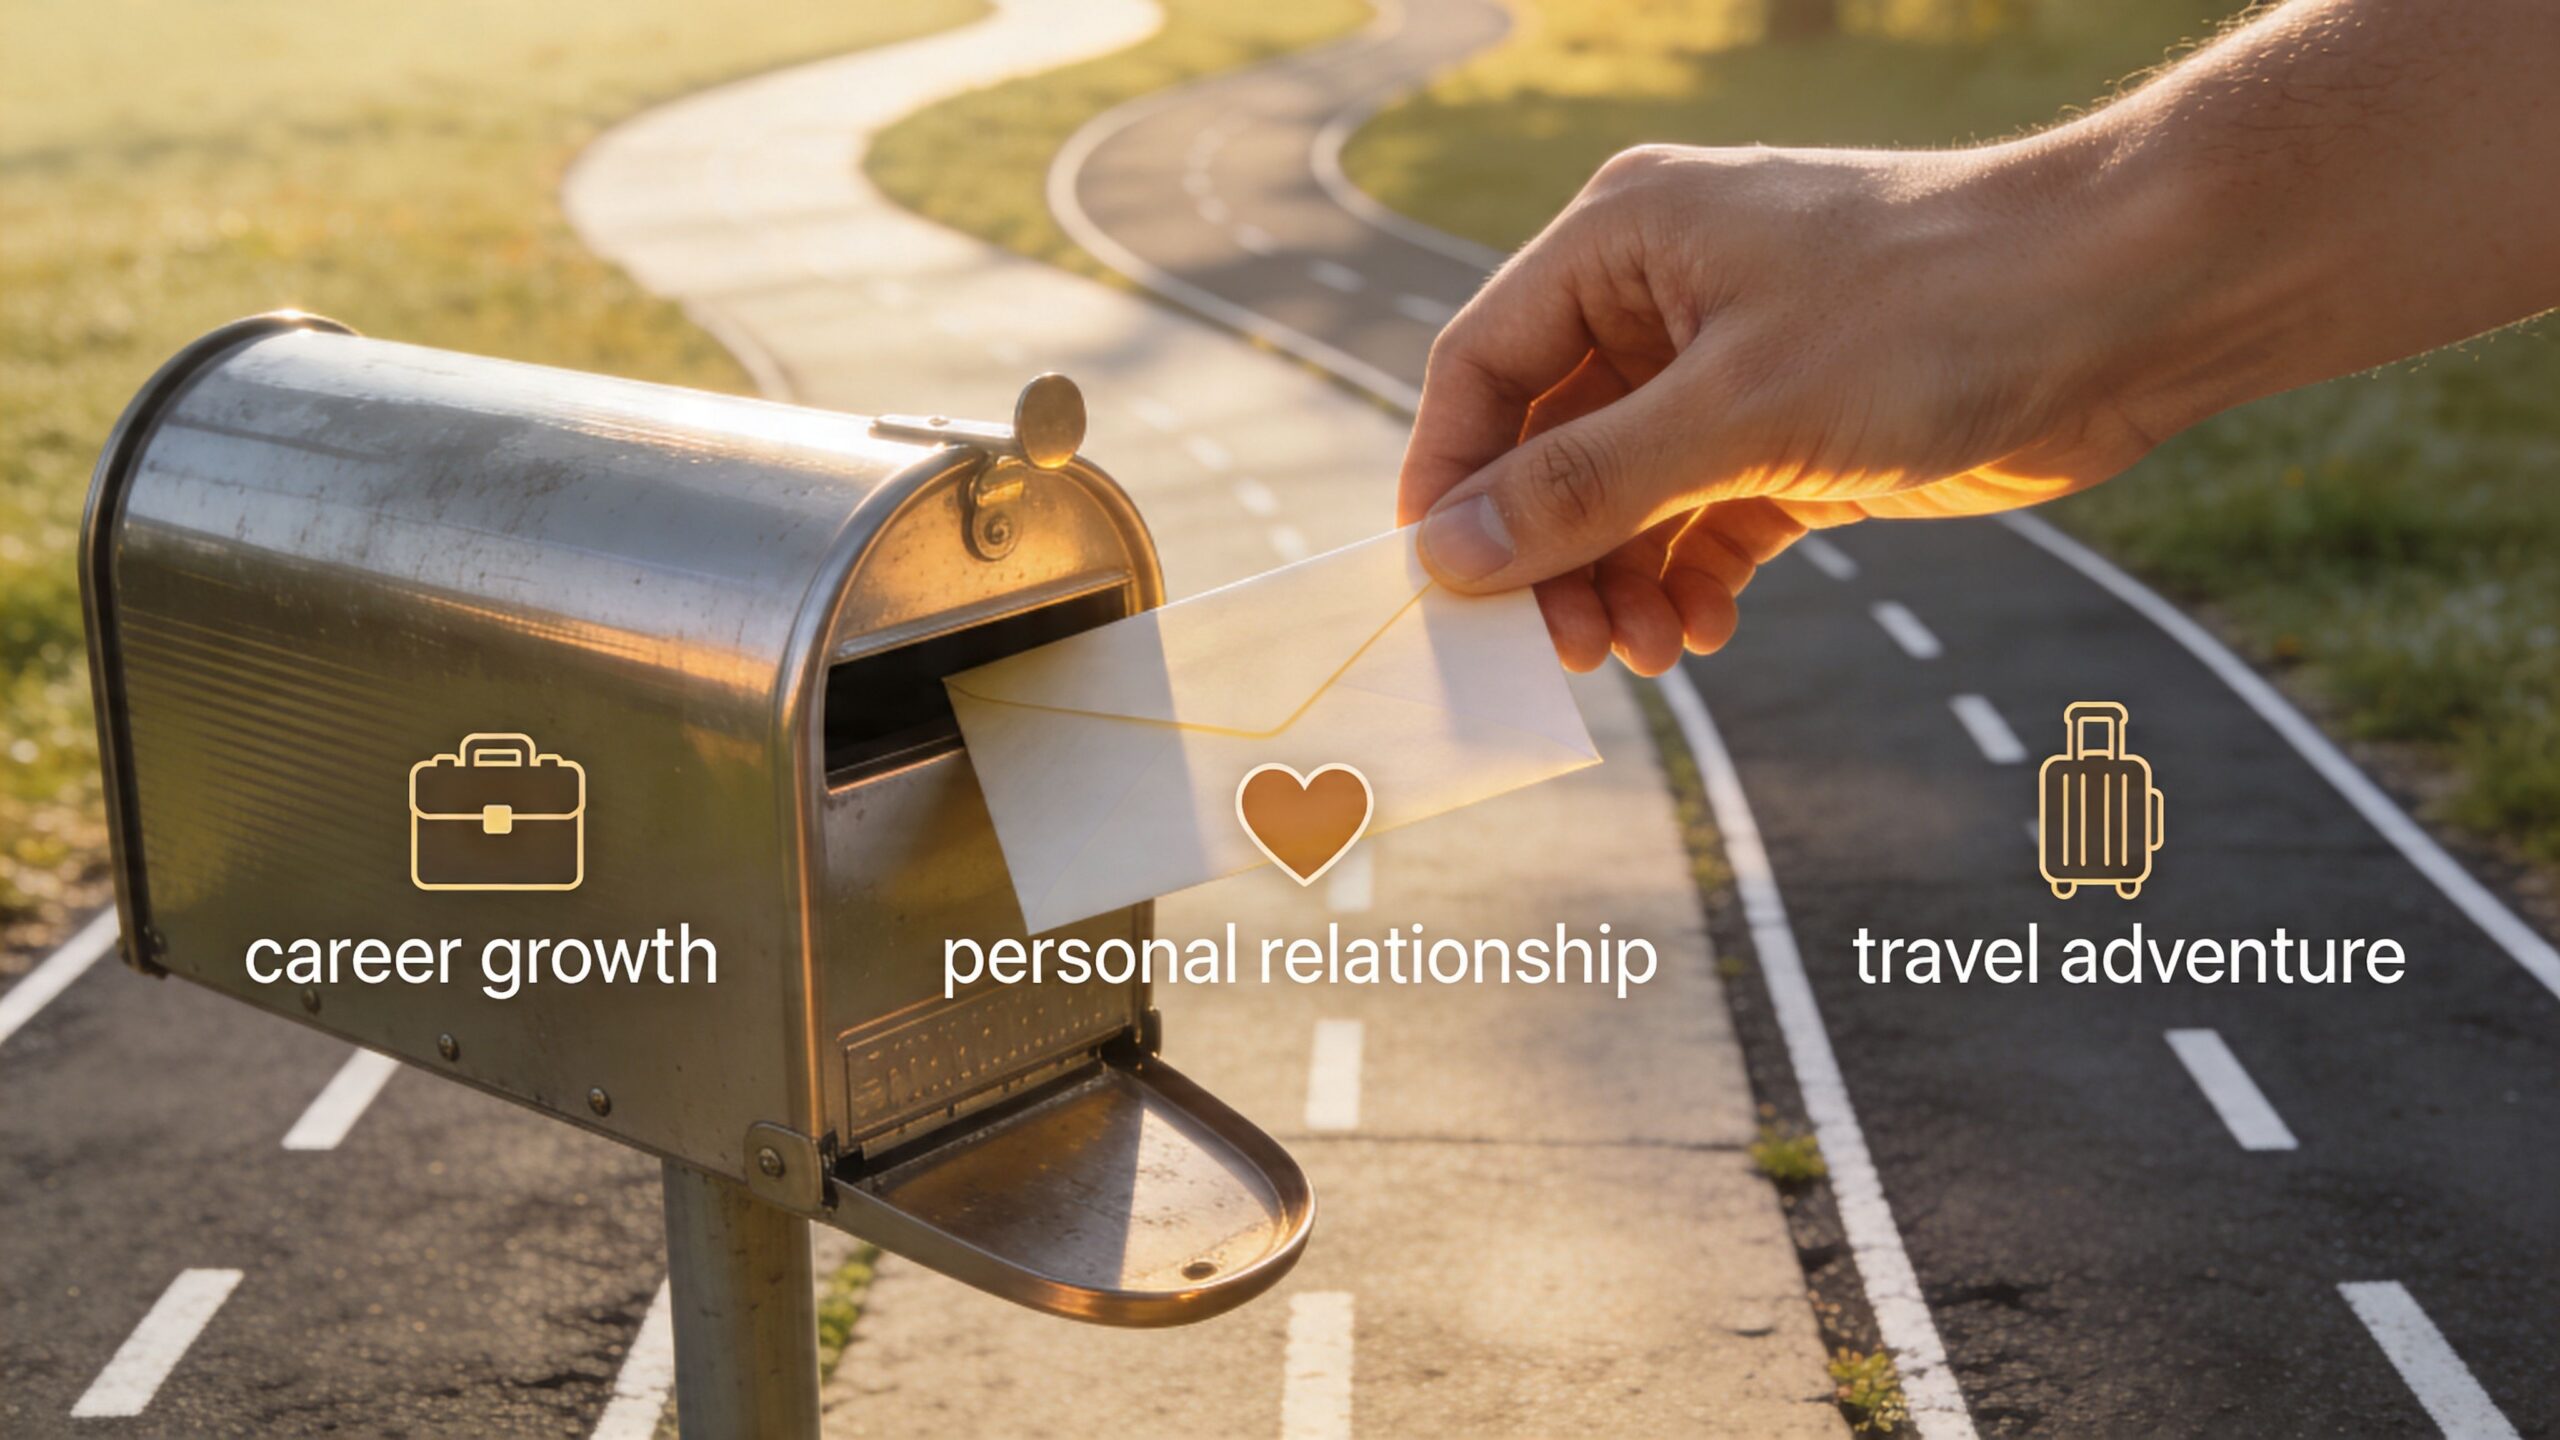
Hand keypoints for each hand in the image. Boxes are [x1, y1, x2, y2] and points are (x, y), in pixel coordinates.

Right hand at [1397, 142, 2162, 674]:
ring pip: (1626, 495)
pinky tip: (1706, 632)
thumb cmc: (1932, 312)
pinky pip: (1704, 519)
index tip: (1443, 588)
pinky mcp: (1797, 432)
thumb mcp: (1737, 409)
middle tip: (1564, 651)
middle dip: (1551, 555)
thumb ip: (1585, 486)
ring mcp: (1734, 366)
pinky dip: (1693, 580)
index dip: (1451, 479)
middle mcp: (1663, 298)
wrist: (2131, 304)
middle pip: (1549, 445)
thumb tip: (1448, 555)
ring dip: (1623, 582)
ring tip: (1649, 654)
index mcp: (1623, 241)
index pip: (1484, 366)